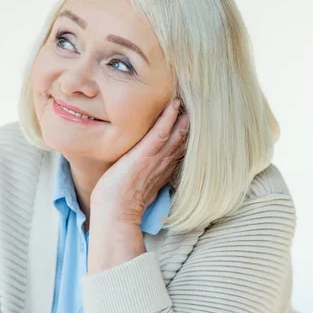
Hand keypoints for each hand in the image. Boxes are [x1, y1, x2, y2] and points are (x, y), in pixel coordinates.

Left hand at [90, 98, 188, 224]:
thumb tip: (142, 172)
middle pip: (182, 139)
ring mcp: (156, 158)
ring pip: (176, 134)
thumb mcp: (138, 186)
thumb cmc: (121, 202)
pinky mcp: (145, 154)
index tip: (191, 120)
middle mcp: (164, 163)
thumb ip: (146, 177)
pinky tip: (174, 105)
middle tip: (198, 106)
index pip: (178, 148)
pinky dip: (168, 118)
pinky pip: (160, 132)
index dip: (185, 134)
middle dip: (190, 124)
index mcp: (163, 169)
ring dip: (183, 117)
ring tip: (188, 100)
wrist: (115, 212)